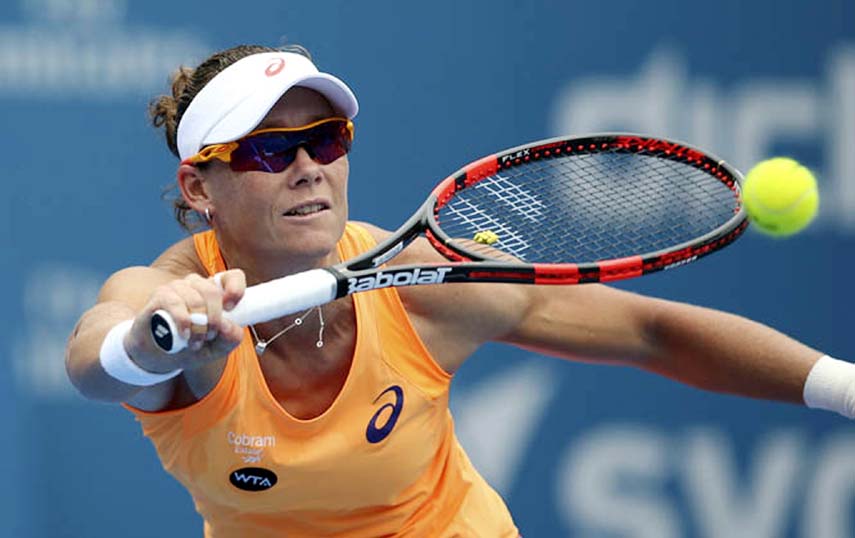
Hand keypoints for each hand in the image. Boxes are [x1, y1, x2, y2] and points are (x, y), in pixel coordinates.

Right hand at [125, 270, 246, 372]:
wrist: (155, 356)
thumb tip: (232, 327)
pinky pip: (175, 303)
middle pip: (212, 291)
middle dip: (214, 319)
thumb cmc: (187, 347)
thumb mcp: (214, 349)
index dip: (236, 289)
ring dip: (198, 325)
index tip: (231, 308)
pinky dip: (182, 321)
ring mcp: (177, 288)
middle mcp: (196, 285)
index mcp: (214, 293)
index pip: (232, 277)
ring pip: (195, 299)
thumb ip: (228, 340)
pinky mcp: (160, 295)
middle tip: (209, 336)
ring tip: (194, 342)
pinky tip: (184, 335)